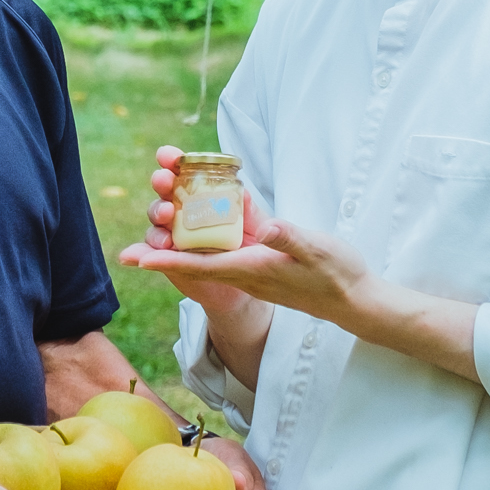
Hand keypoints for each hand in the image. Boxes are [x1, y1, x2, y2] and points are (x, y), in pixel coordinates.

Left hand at [124, 202, 375, 326]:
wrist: (354, 298)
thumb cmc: (336, 277)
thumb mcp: (315, 252)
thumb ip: (288, 238)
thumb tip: (263, 226)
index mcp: (249, 269)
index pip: (198, 266)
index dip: (165, 261)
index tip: (135, 258)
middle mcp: (243, 267)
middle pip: (196, 251)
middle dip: (169, 234)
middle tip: (148, 208)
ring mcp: (252, 260)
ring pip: (212, 240)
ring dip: (190, 220)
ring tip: (167, 192)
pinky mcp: (263, 252)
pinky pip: (234, 233)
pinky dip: (222, 213)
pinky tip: (216, 191)